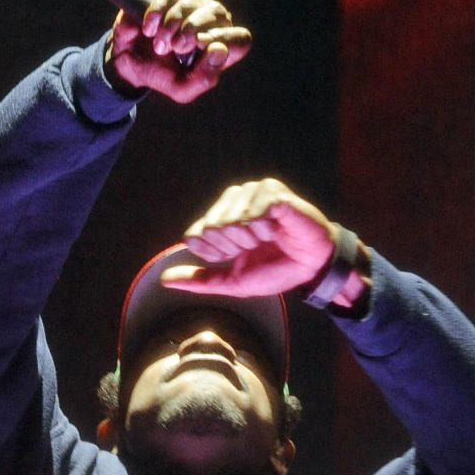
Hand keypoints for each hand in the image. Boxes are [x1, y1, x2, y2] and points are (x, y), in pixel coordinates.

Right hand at [106, 0, 250, 103]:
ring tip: (159, 44)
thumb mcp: (182, 90)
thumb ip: (204, 79)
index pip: (241, 39)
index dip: (225, 40)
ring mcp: (194, 1)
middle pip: (218, 13)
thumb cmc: (162, 76)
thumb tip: (219, 49)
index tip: (199, 47)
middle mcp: (212, 21)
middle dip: (192, 31)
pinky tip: (149, 28)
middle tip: (173, 48)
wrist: (131, 63)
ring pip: (194, 0)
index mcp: (220, 47)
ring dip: (172, 24)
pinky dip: (158, 11)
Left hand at [160, 179, 337, 294]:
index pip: (195, 235)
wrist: (311, 268)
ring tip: (269, 238)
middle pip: (211, 229)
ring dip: (252, 240)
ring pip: (231, 221)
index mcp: (221, 217)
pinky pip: (254, 214)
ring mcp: (253, 193)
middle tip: (258, 246)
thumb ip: (199, 280)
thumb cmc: (275, 270)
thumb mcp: (232, 281)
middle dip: (235, 248)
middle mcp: (234, 200)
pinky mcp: (273, 192)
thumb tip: (163, 280)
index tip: (237, 256)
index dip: (215, 253)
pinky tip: (277, 229)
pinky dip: (265, 230)